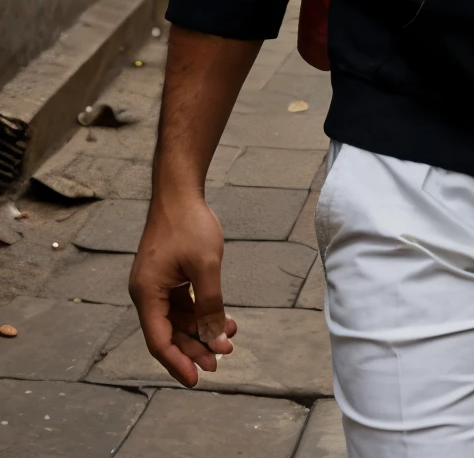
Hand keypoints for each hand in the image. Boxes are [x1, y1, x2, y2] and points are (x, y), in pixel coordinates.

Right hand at [129, 191, 236, 387]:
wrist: (179, 190)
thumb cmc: (189, 223)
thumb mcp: (206, 266)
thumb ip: (210, 304)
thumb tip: (214, 339)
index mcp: (146, 293)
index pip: (159, 341)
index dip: (178, 362)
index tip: (197, 379)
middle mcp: (146, 293)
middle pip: (169, 333)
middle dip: (196, 348)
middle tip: (222, 360)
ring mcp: (156, 285)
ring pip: (178, 320)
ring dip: (202, 331)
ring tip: (229, 339)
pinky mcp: (167, 276)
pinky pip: (182, 305)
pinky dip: (201, 313)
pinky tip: (223, 319)